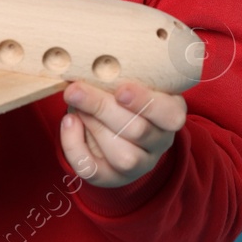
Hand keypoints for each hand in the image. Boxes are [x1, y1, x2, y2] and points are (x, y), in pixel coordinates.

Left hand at [60, 80, 185, 188]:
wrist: (117, 126)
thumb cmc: (124, 95)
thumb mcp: (132, 79)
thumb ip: (119, 74)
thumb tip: (90, 64)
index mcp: (171, 113)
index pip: (170, 115)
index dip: (146, 103)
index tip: (120, 90)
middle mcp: (160, 142)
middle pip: (138, 131)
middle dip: (103, 109)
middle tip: (76, 89)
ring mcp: (140, 164)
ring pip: (122, 157)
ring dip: (93, 126)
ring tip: (76, 104)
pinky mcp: (113, 178)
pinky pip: (94, 170)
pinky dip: (75, 146)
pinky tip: (69, 122)